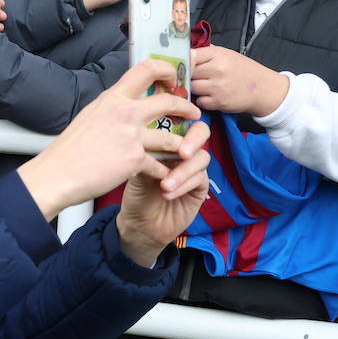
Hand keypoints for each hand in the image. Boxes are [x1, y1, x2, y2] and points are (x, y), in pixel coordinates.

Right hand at [17, 58, 203, 219]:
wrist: (57, 173)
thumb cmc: (69, 149)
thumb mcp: (90, 115)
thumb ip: (112, 108)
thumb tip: (126, 103)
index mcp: (112, 98)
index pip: (146, 69)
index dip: (167, 70)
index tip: (174, 79)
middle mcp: (124, 112)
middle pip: (170, 101)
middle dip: (187, 108)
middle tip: (193, 114)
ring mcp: (131, 135)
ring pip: (173, 137)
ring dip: (183, 146)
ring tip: (185, 150)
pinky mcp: (134, 159)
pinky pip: (161, 165)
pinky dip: (164, 172)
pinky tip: (163, 176)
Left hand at [116, 118, 211, 265]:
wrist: (139, 224)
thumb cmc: (135, 193)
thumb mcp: (135, 167)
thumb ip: (144, 148)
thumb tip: (145, 129)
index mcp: (167, 140)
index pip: (181, 119)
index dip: (183, 113)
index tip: (177, 116)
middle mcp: (183, 151)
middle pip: (201, 132)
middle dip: (194, 138)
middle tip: (182, 151)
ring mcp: (193, 168)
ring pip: (202, 158)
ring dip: (183, 171)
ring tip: (164, 184)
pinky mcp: (200, 187)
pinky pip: (199, 179)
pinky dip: (183, 184)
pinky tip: (167, 192)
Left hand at [191, 45, 289, 117]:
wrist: (263, 88)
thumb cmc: (242, 70)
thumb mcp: (226, 54)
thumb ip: (206, 54)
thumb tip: (183, 55)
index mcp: (218, 54)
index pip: (189, 56)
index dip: (185, 62)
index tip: (183, 65)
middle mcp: (217, 69)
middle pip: (188, 73)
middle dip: (188, 76)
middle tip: (194, 77)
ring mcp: (218, 87)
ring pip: (191, 87)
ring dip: (194, 88)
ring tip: (204, 86)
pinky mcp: (219, 102)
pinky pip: (199, 101)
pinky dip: (203, 100)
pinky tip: (211, 96)